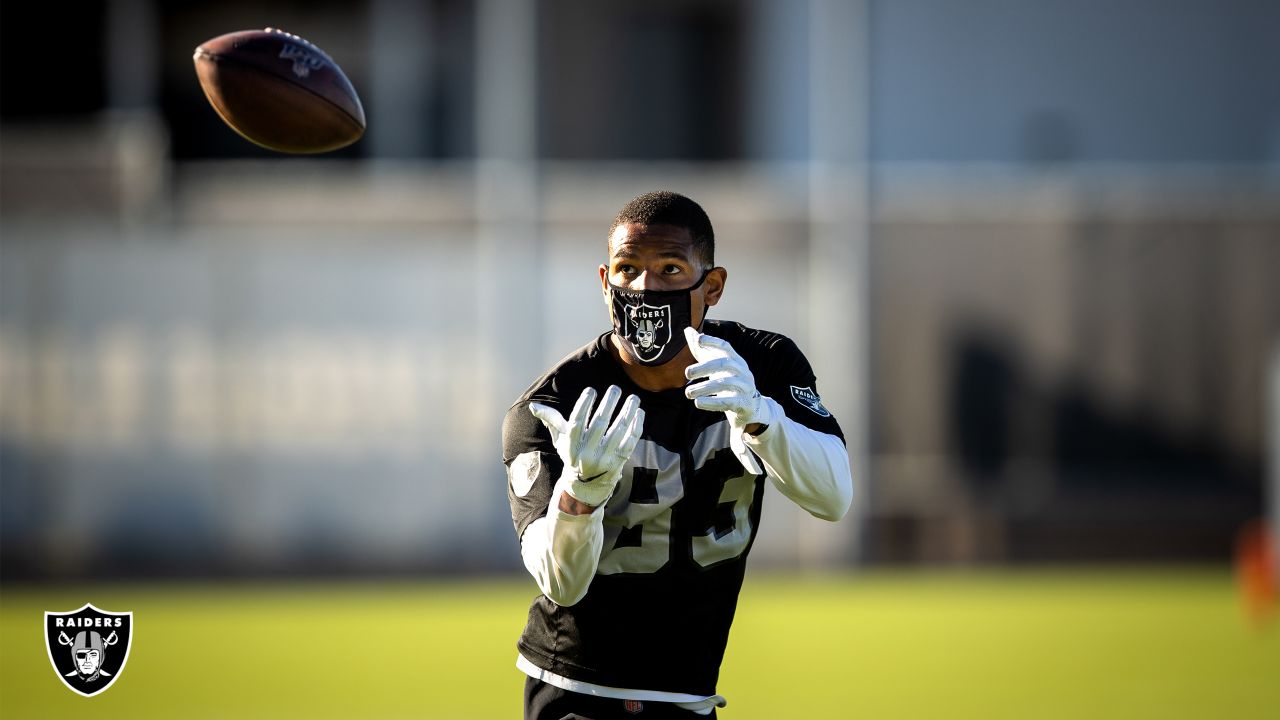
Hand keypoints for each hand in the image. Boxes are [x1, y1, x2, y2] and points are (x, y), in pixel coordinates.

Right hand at [530, 385, 643, 507]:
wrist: (585, 487)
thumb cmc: (572, 455)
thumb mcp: (560, 440)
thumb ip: (551, 420)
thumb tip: (534, 406)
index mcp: (571, 447)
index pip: (577, 423)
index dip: (584, 406)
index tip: (591, 390)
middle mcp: (587, 454)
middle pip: (600, 425)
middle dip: (609, 404)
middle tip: (615, 389)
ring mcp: (605, 459)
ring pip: (618, 431)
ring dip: (627, 412)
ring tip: (633, 397)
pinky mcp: (619, 462)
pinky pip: (630, 442)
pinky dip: (636, 426)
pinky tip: (639, 412)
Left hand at [684, 328, 779, 473]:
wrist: (750, 407)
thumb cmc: (728, 381)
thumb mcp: (716, 365)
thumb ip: (702, 349)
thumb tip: (687, 330)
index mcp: (735, 359)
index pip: (725, 346)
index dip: (712, 341)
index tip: (698, 339)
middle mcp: (742, 370)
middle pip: (724, 364)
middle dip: (704, 367)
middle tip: (687, 373)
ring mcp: (745, 386)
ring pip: (725, 383)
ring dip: (704, 387)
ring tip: (688, 393)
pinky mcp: (744, 403)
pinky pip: (727, 402)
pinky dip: (711, 402)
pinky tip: (697, 403)